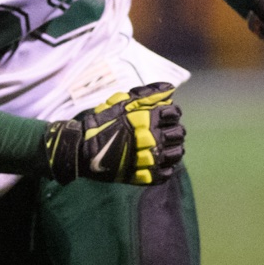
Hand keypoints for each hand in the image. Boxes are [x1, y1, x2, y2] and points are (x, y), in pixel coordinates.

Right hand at [42, 83, 185, 185]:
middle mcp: (152, 139)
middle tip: (164, 131)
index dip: (170, 112)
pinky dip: (165, 167)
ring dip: (173, 148)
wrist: (83, 150)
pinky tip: (157, 161)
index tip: (163, 115)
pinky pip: (167, 172)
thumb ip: (147, 94)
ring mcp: (150, 159)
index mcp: (147, 119)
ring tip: (163, 147)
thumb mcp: (121, 102)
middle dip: (174, 130)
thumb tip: (170, 88)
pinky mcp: (145, 176)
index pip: (173, 113)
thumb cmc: (101, 123)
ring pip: (176, 154)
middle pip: (179, 133)